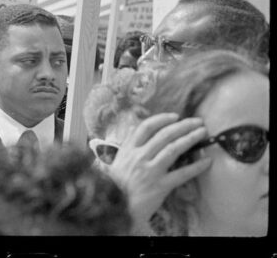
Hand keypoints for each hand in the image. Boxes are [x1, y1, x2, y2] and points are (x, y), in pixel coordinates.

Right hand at [107, 112, 212, 231]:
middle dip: (183, 126)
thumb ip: (127, 147)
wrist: (117, 206)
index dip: (162, 119)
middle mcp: (140, 156)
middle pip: (164, 135)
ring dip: (190, 138)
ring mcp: (151, 171)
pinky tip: (207, 161)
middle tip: (197, 122)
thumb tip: (136, 132)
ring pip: (174, 149)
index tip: (175, 116)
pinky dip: (196, 166)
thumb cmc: (116, 184)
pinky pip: (182, 174)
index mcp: (128, 149)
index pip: (146, 127)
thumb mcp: (117, 161)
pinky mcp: (161, 186)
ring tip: (203, 133)